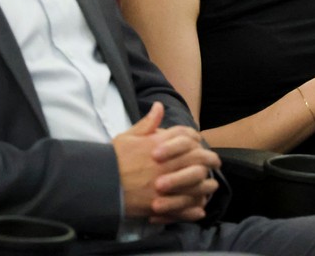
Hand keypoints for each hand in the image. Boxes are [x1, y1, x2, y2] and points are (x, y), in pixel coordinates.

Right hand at [112, 102, 220, 222]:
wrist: (99, 185)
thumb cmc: (113, 159)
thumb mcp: (128, 136)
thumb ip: (148, 123)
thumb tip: (159, 106)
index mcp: (158, 145)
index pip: (187, 137)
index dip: (195, 139)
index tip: (200, 143)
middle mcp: (165, 164)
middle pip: (197, 159)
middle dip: (209, 159)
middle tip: (214, 162)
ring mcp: (165, 185)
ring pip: (196, 184)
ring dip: (206, 184)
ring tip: (211, 185)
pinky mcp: (161, 205)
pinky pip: (185, 207)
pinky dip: (195, 208)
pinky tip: (200, 207)